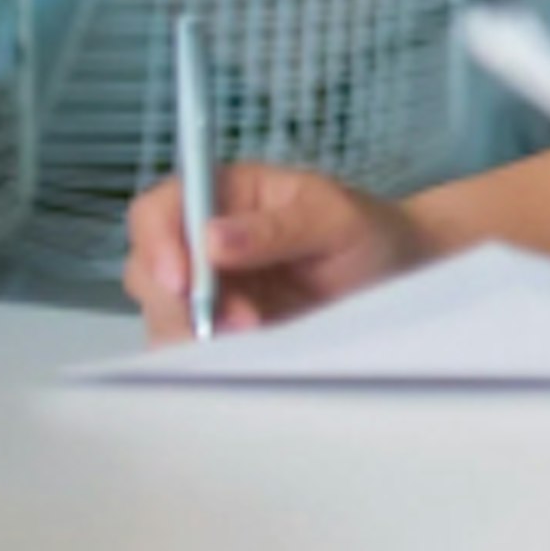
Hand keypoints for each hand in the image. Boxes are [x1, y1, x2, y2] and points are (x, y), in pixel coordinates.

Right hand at [123, 161, 432, 344]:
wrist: (401, 275)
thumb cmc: (368, 233)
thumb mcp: (335, 219)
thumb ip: (278, 227)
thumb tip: (213, 240)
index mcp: (224, 194)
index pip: (160, 209)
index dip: (157, 242)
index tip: (182, 280)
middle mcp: (202, 239)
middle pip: (149, 269)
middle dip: (184, 302)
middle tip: (241, 322)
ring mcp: (207, 287)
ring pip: (162, 314)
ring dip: (197, 334)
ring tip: (258, 336)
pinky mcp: (218, 327)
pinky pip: (188, 345)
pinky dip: (206, 356)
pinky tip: (245, 354)